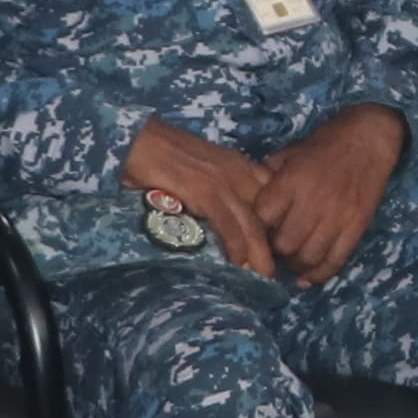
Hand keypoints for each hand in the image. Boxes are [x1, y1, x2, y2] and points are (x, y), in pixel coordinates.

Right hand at [121, 118, 283, 269]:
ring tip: (263, 279)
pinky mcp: (204, 191)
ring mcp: (223, 181)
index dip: (279, 225)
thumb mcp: (204, 168)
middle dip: (274, 246)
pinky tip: (239, 266)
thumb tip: (226, 220)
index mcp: (240, 165)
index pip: (274, 196)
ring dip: (260, 255)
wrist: (138, 138)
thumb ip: (219, 189)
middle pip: (269, 214)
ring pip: (253, 224)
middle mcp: (238, 172)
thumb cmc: (164, 154)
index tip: (279, 250)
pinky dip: (236, 248)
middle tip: (276, 274)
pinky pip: (228, 225)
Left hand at [251, 103, 404, 279]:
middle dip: (276, 250)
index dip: (256, 229)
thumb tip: (251, 200)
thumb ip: (269, 178)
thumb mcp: (290, 153)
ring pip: (308, 257)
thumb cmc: (325, 143)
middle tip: (275, 248)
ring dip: (296, 265)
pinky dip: (320, 275)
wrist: (369, 138)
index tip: (257, 231)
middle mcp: (312, 202)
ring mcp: (337, 217)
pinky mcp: (356, 227)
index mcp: (291, 182)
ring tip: (292, 261)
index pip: (262, 219)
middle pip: (284, 244)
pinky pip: (335, 260)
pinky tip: (308, 278)